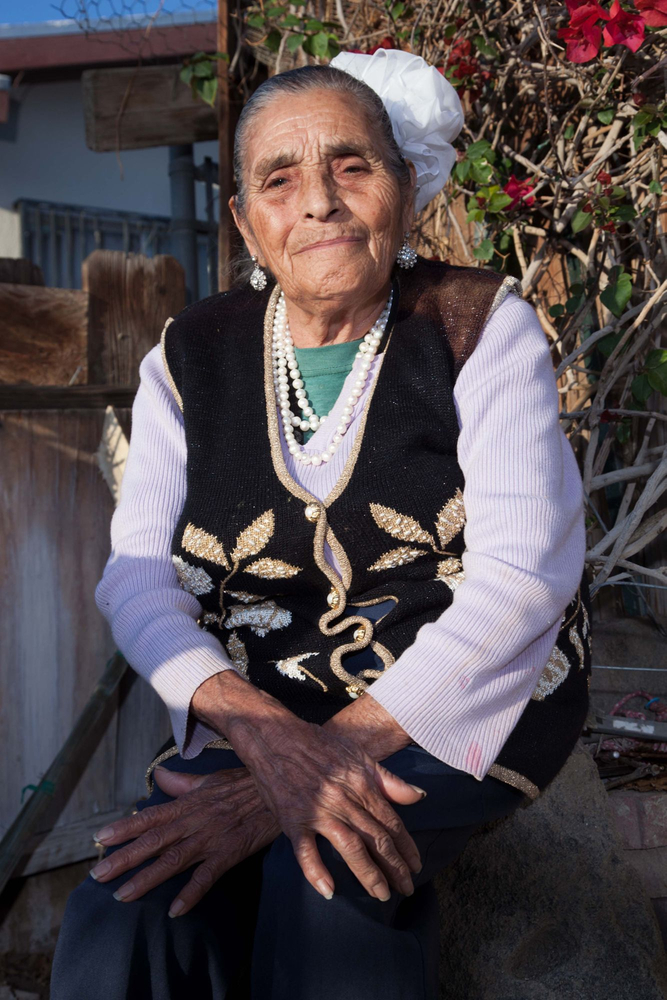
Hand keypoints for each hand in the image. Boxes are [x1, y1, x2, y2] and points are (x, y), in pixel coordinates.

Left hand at [90, 766, 279, 916]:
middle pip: (154, 841)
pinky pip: (208, 875)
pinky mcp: (230, 852)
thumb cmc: (247, 784)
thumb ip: (184, 783)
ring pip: (173, 860)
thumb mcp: (213, 779)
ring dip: (147, 878)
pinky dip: (192, 892)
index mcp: (189, 803)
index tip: (100, 839)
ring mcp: (211, 837)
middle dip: (124, 858)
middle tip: (98, 874)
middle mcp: (195, 821)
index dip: (125, 828)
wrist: (281, 791)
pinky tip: (176, 909)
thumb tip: (160, 776)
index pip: (151, 817)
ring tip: (123, 895)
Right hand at [231, 714, 425, 902]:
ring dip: (368, 874)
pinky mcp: (293, 819)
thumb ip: (388, 780)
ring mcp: (318, 811)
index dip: (406, 847)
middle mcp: (344, 800)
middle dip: (395, 867)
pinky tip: (329, 891)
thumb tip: (419, 796)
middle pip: (376, 838)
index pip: (391, 822)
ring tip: (380, 895)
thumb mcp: (359, 755)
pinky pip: (305, 850)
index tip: (416, 866)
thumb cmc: (318, 744)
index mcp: (362, 785)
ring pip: (350, 847)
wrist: (276, 737)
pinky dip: (316, 871)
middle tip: (406, 890)